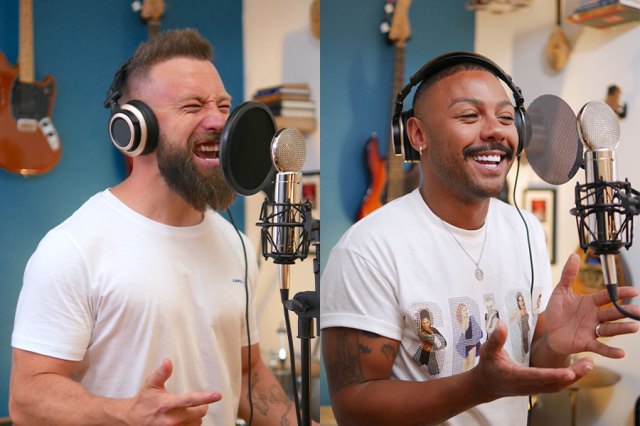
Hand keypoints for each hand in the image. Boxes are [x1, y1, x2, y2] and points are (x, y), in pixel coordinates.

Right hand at [126, 359, 221, 425]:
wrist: (131, 420)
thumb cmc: (143, 401)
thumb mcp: (151, 385)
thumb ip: (161, 373)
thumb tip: (168, 362)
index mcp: (167, 404)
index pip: (190, 400)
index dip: (206, 398)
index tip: (218, 395)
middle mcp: (171, 419)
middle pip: (199, 413)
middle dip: (202, 406)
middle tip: (197, 402)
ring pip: (197, 423)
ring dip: (196, 416)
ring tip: (186, 411)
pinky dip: (191, 424)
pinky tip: (184, 419)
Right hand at [474, 320, 592, 398]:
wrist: (487, 384)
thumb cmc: (488, 365)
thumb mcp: (487, 351)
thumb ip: (496, 339)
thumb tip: (501, 323)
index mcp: (515, 377)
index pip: (537, 376)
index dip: (553, 374)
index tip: (569, 372)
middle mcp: (528, 386)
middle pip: (554, 384)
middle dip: (573, 376)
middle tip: (588, 364)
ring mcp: (534, 388)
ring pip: (558, 386)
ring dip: (575, 377)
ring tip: (589, 364)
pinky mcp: (538, 387)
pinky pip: (556, 385)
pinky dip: (569, 378)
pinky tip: (579, 369)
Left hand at [543, 254, 638, 357]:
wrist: (548, 332)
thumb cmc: (556, 312)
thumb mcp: (560, 291)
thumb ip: (568, 275)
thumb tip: (574, 256)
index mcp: (590, 302)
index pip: (607, 296)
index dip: (619, 293)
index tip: (634, 291)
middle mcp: (594, 316)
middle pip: (613, 313)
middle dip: (627, 312)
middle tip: (639, 311)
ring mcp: (592, 330)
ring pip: (610, 329)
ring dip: (622, 329)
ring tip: (634, 328)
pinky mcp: (586, 343)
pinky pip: (600, 347)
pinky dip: (610, 351)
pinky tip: (621, 353)